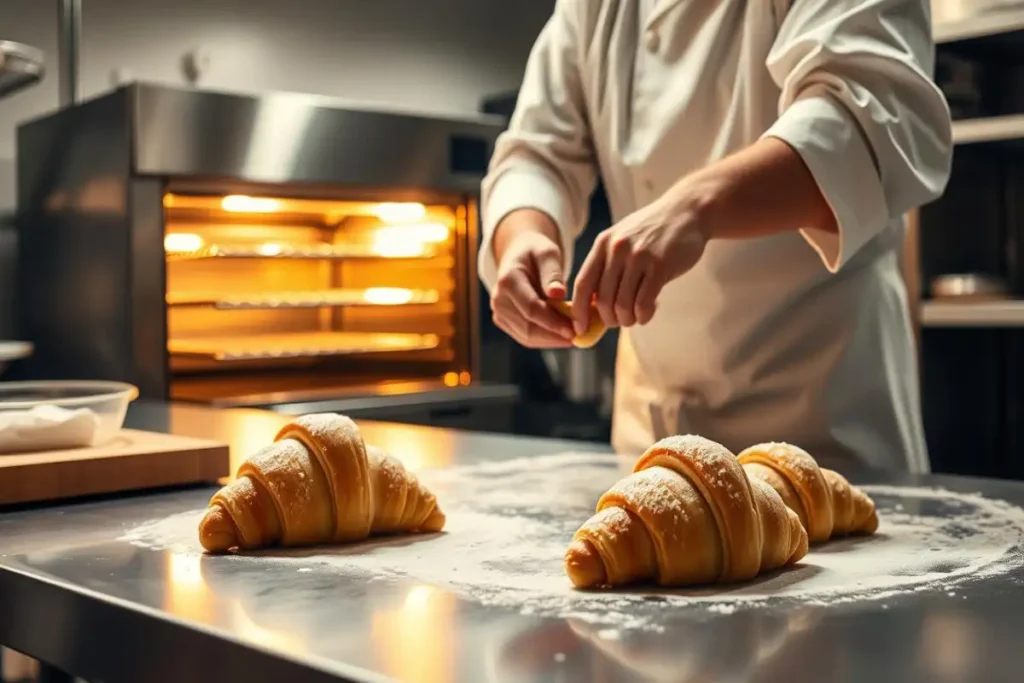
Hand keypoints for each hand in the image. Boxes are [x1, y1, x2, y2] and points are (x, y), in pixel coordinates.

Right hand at [490, 209, 576, 347]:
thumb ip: (553, 274)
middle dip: (555, 335)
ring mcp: (498, 312)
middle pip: (528, 327)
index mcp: (507, 280)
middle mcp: (498, 299)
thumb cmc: (536, 252)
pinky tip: (562, 337)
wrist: (519, 255)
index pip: (531, 308)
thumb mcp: (547, 253)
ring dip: (551, 340)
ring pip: (526, 337)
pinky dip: (544, 340)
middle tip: (579, 337)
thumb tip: (559, 294)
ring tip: (574, 338)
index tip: (574, 330)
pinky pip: (525, 337)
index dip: (553, 322)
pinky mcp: (503, 321)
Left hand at [572, 187, 711, 330]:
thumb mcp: (621, 240)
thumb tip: (593, 306)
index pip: (582, 284)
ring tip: (634, 318)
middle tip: (618, 321)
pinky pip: (644, 303)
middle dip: (609, 319)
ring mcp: (638, 257)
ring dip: (627, 320)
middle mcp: (617, 250)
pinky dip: (643, 315)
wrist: (686, 211)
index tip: (580, 328)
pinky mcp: (660, 266)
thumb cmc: (652, 232)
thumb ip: (607, 267)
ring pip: (623, 304)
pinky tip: (647, 314)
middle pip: (602, 300)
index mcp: (602, 244)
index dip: (578, 311)